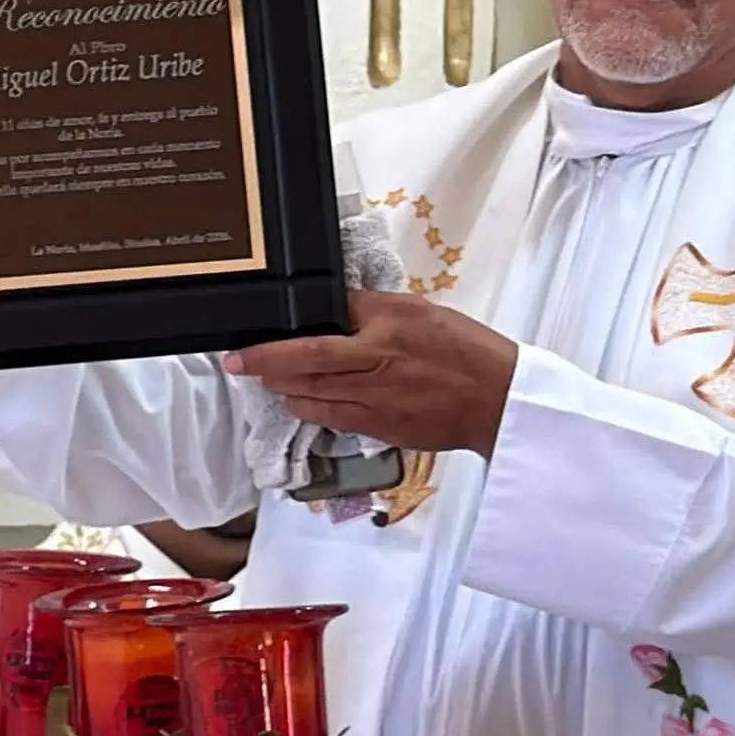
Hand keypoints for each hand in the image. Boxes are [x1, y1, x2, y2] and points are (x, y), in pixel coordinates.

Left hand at [223, 289, 518, 458]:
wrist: (498, 399)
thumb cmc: (468, 350)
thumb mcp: (424, 311)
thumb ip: (378, 310)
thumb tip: (342, 309)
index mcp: (390, 325)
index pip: (332, 317)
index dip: (294, 326)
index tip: (265, 327)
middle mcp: (377, 360)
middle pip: (309, 359)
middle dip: (267, 361)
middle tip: (237, 362)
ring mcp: (377, 397)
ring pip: (314, 393)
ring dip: (282, 387)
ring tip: (260, 380)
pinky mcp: (381, 426)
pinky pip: (334, 418)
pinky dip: (309, 409)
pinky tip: (295, 401)